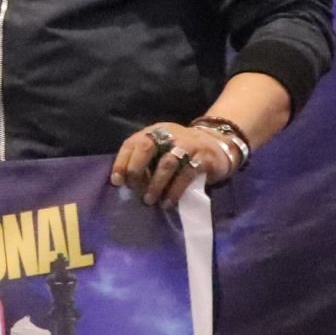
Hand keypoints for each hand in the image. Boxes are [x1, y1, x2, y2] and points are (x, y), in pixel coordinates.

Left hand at [111, 122, 236, 207]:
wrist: (218, 144)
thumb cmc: (181, 151)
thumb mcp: (162, 149)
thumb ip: (145, 160)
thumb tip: (125, 182)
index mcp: (155, 131)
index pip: (132, 143)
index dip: (121, 161)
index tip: (117, 181)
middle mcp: (170, 134)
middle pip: (146, 146)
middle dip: (136, 169)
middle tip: (134, 190)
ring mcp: (188, 144)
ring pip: (167, 163)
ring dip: (155, 184)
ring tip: (149, 201)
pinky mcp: (203, 158)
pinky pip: (186, 174)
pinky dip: (175, 190)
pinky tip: (168, 202)